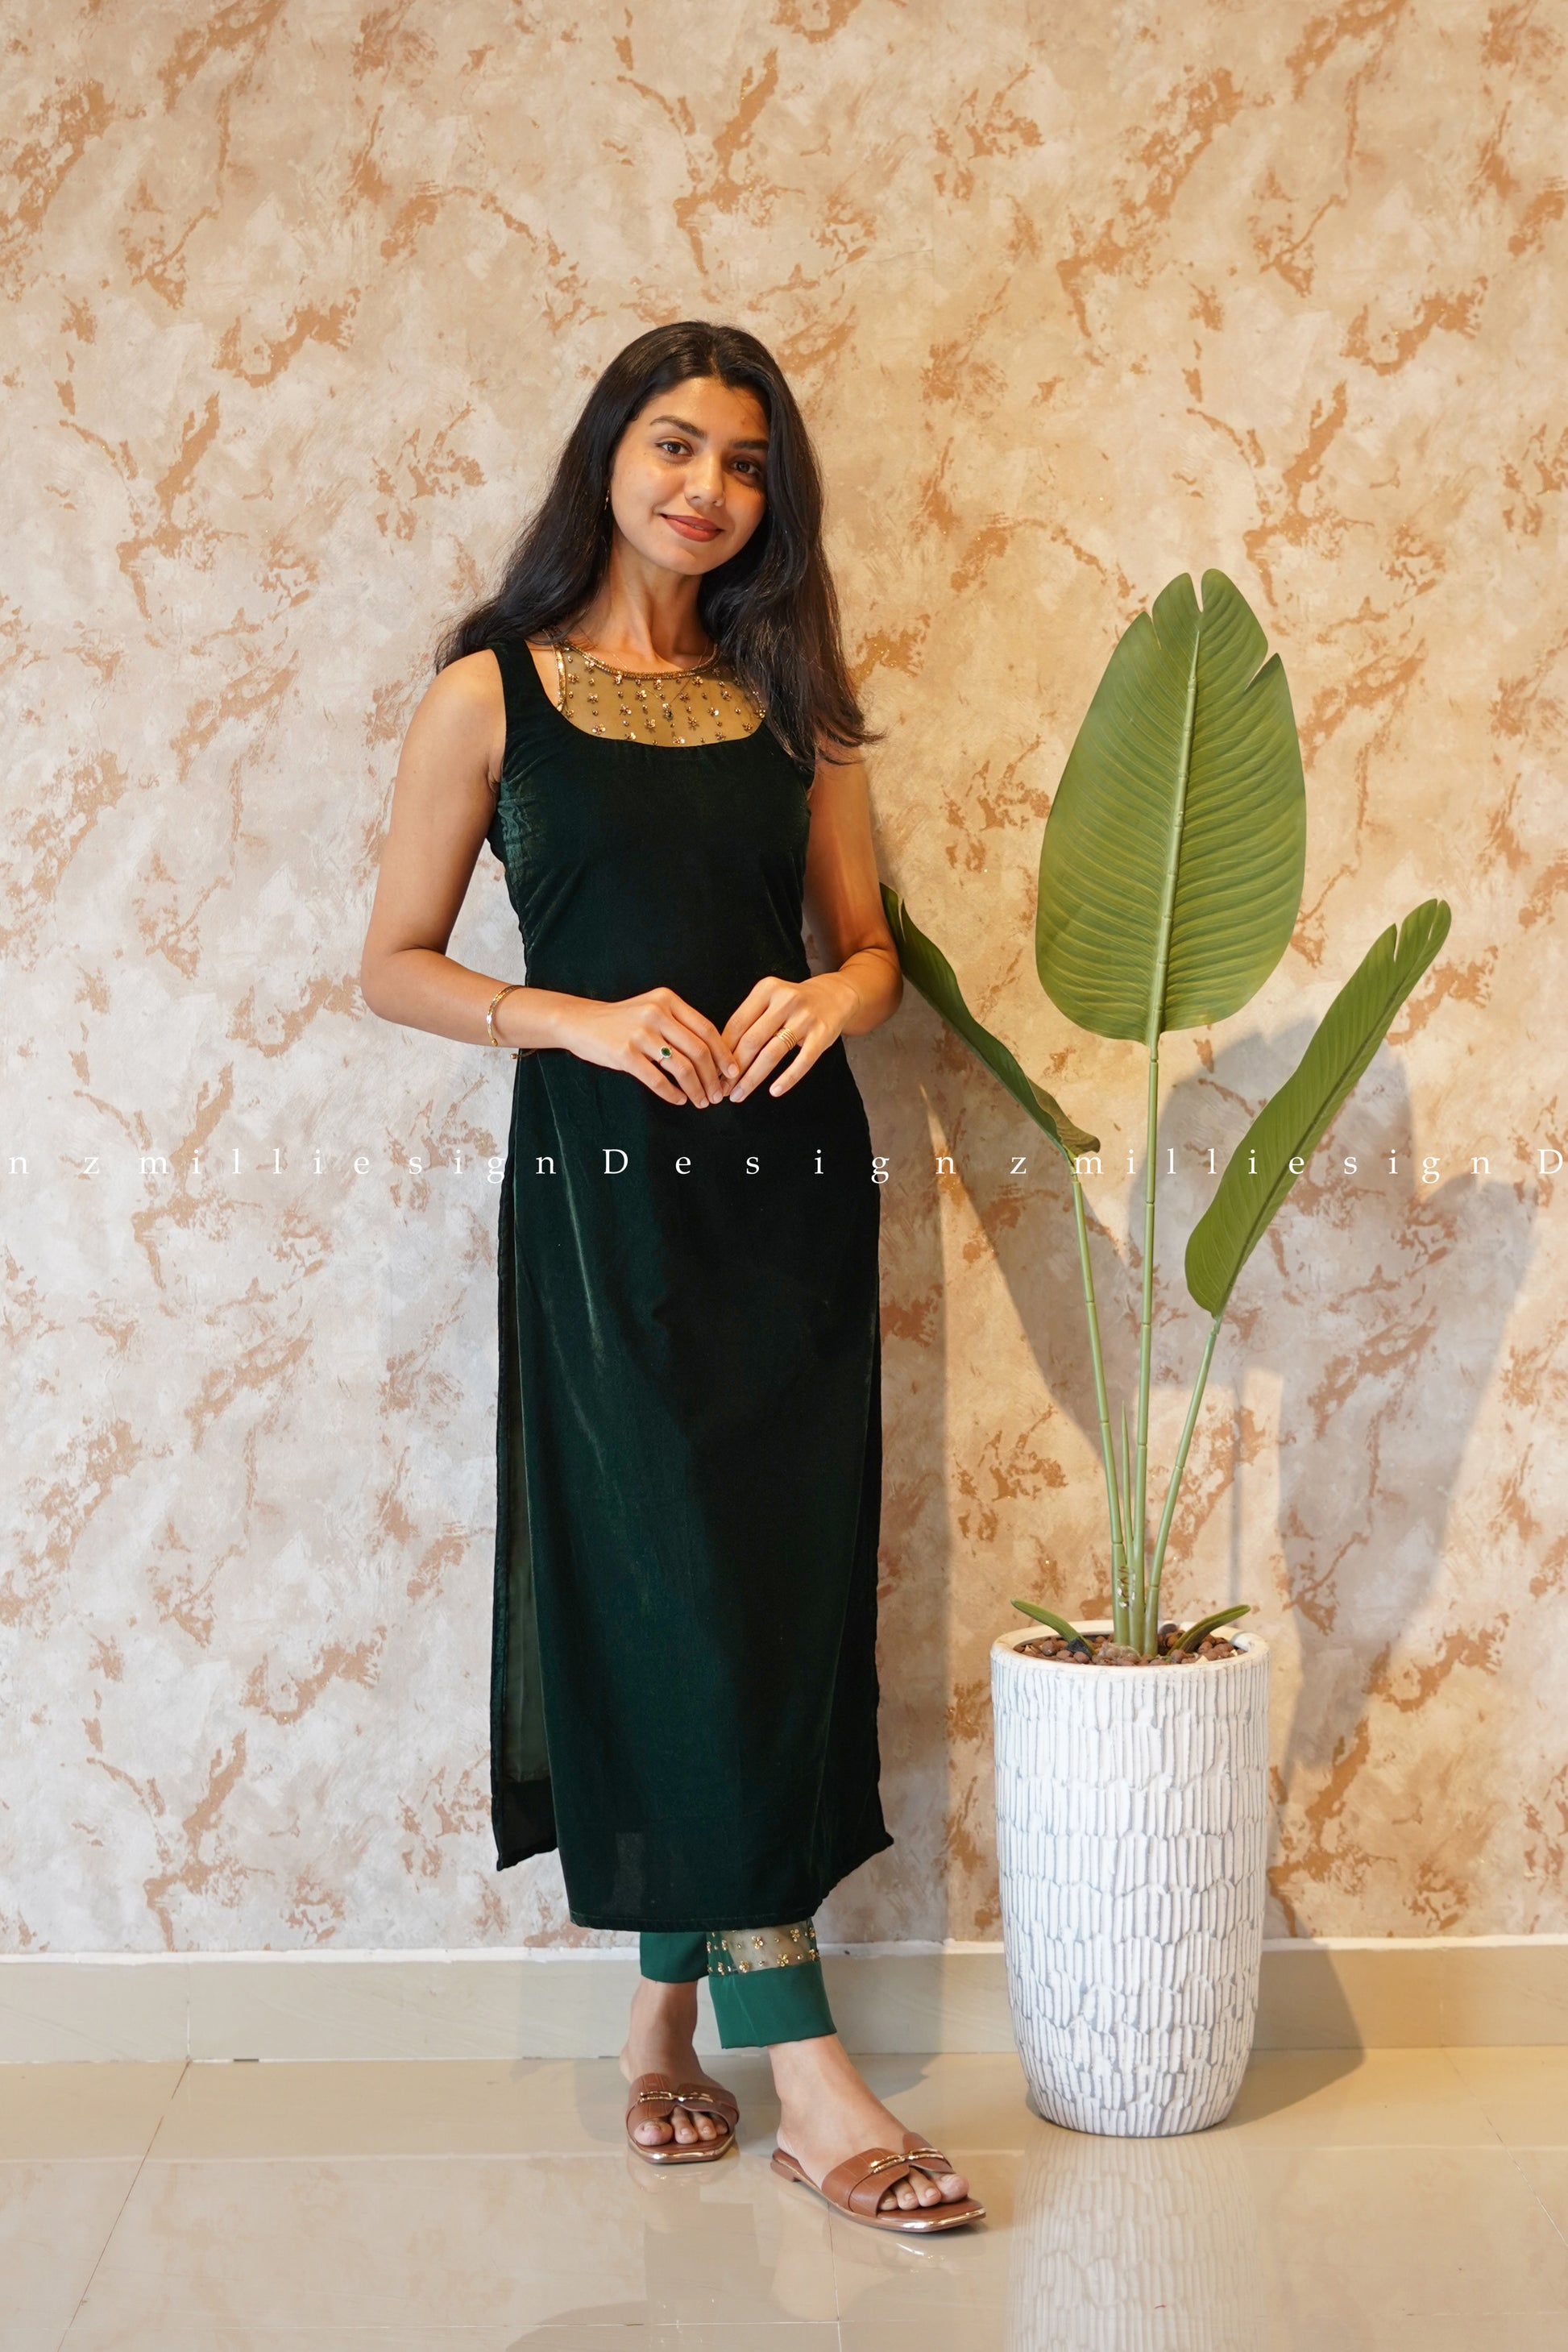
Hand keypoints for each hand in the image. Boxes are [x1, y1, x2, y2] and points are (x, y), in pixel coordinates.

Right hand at [553, 987, 740, 1106]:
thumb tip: (714, 1057)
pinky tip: (679, 1100)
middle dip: (713, 1078)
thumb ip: (679, 1025)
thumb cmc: (621, 1020)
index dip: (724, 1054)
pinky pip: (657, 1080)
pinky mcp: (624, 1053)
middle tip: (717, 1095)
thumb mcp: (652, 1010)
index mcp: (667, 1000)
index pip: (706, 1029)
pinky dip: (672, 1094)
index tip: (732, 1073)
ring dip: (696, 1090)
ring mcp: (639, 1033)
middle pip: (699, 1051)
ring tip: (701, 1102)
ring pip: (681, 1067)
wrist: (580, 1022)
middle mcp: (656, 1013)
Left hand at [722, 973, 856, 1101]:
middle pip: (751, 1040)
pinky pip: (802, 1061)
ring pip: (772, 1053)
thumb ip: (748, 1021)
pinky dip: (787, 1079)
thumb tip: (720, 1057)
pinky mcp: (822, 1034)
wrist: (835, 996)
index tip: (714, 1072)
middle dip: (734, 1069)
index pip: (737, 1024)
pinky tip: (774, 1092)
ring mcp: (805, 1017)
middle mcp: (785, 1000)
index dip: (722, 1051)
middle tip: (723, 1089)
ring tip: (739, 1094)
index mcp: (766, 989)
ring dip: (752, 1078)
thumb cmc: (793, 1004)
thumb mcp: (770, 1000)